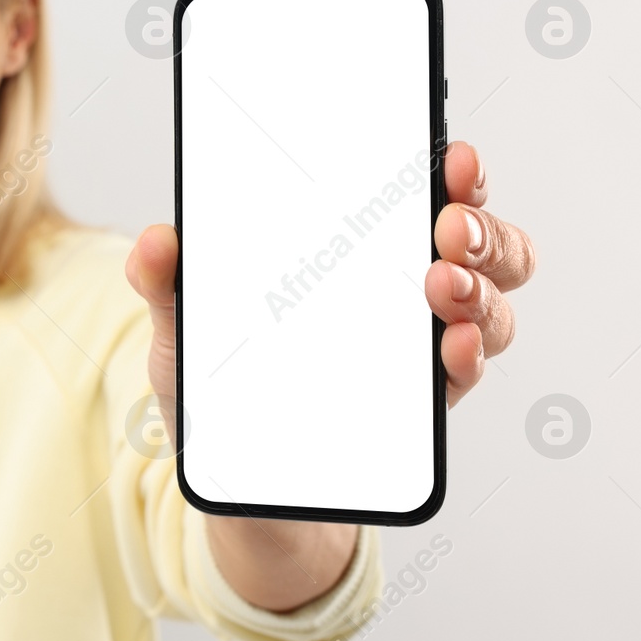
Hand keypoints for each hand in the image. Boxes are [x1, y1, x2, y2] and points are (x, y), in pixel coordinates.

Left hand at [124, 140, 534, 418]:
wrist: (238, 481)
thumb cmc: (222, 388)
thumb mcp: (183, 328)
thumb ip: (165, 283)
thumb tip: (154, 242)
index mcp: (354, 250)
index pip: (422, 194)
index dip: (452, 172)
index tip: (451, 158)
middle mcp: (402, 291)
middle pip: (481, 245)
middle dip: (482, 228)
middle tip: (449, 227)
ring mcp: (419, 349)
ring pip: (486, 306)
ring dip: (479, 289)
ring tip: (442, 285)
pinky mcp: (419, 407)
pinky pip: (463, 374)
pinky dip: (467, 355)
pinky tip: (450, 345)